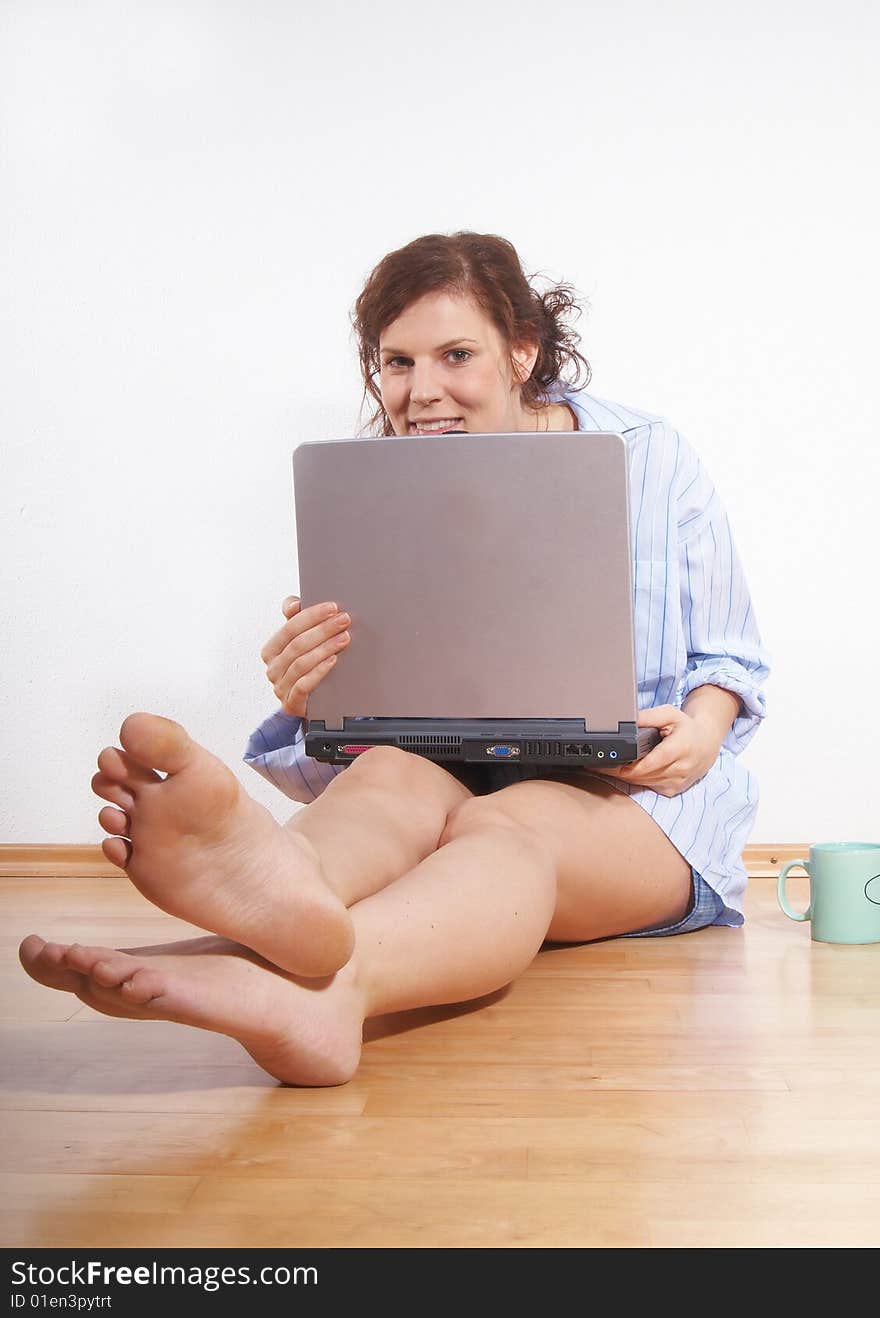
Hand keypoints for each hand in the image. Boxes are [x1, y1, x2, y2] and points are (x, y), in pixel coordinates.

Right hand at [260, 596, 350, 718]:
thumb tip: (294, 604)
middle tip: (343, 620)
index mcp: (271, 650)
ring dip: (324, 648)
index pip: (289, 628)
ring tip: (344, 638)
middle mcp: (272, 668)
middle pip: (297, 644)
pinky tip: (333, 660)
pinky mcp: (291, 703)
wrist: (308, 703)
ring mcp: (280, 687)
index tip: (332, 607)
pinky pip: (303, 685)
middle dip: (323, 630)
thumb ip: (295, 619)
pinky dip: (319, 671)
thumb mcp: (299, 642)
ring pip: (301, 663)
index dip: (311, 616)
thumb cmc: (304, 666)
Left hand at [592, 704, 720, 796]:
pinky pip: (649, 787)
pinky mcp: (674, 790)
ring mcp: (678, 782)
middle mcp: (681, 768)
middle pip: (642, 775)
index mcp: (680, 749)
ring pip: (643, 783)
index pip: (649, 763)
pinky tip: (628, 771)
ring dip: (625, 777)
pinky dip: (637, 780)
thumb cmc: (687, 728)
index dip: (627, 765)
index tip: (609, 761)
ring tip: (609, 766)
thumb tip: (628, 719)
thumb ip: (648, 716)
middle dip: (619, 770)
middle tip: (600, 763)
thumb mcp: (670, 714)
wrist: (707, 743)